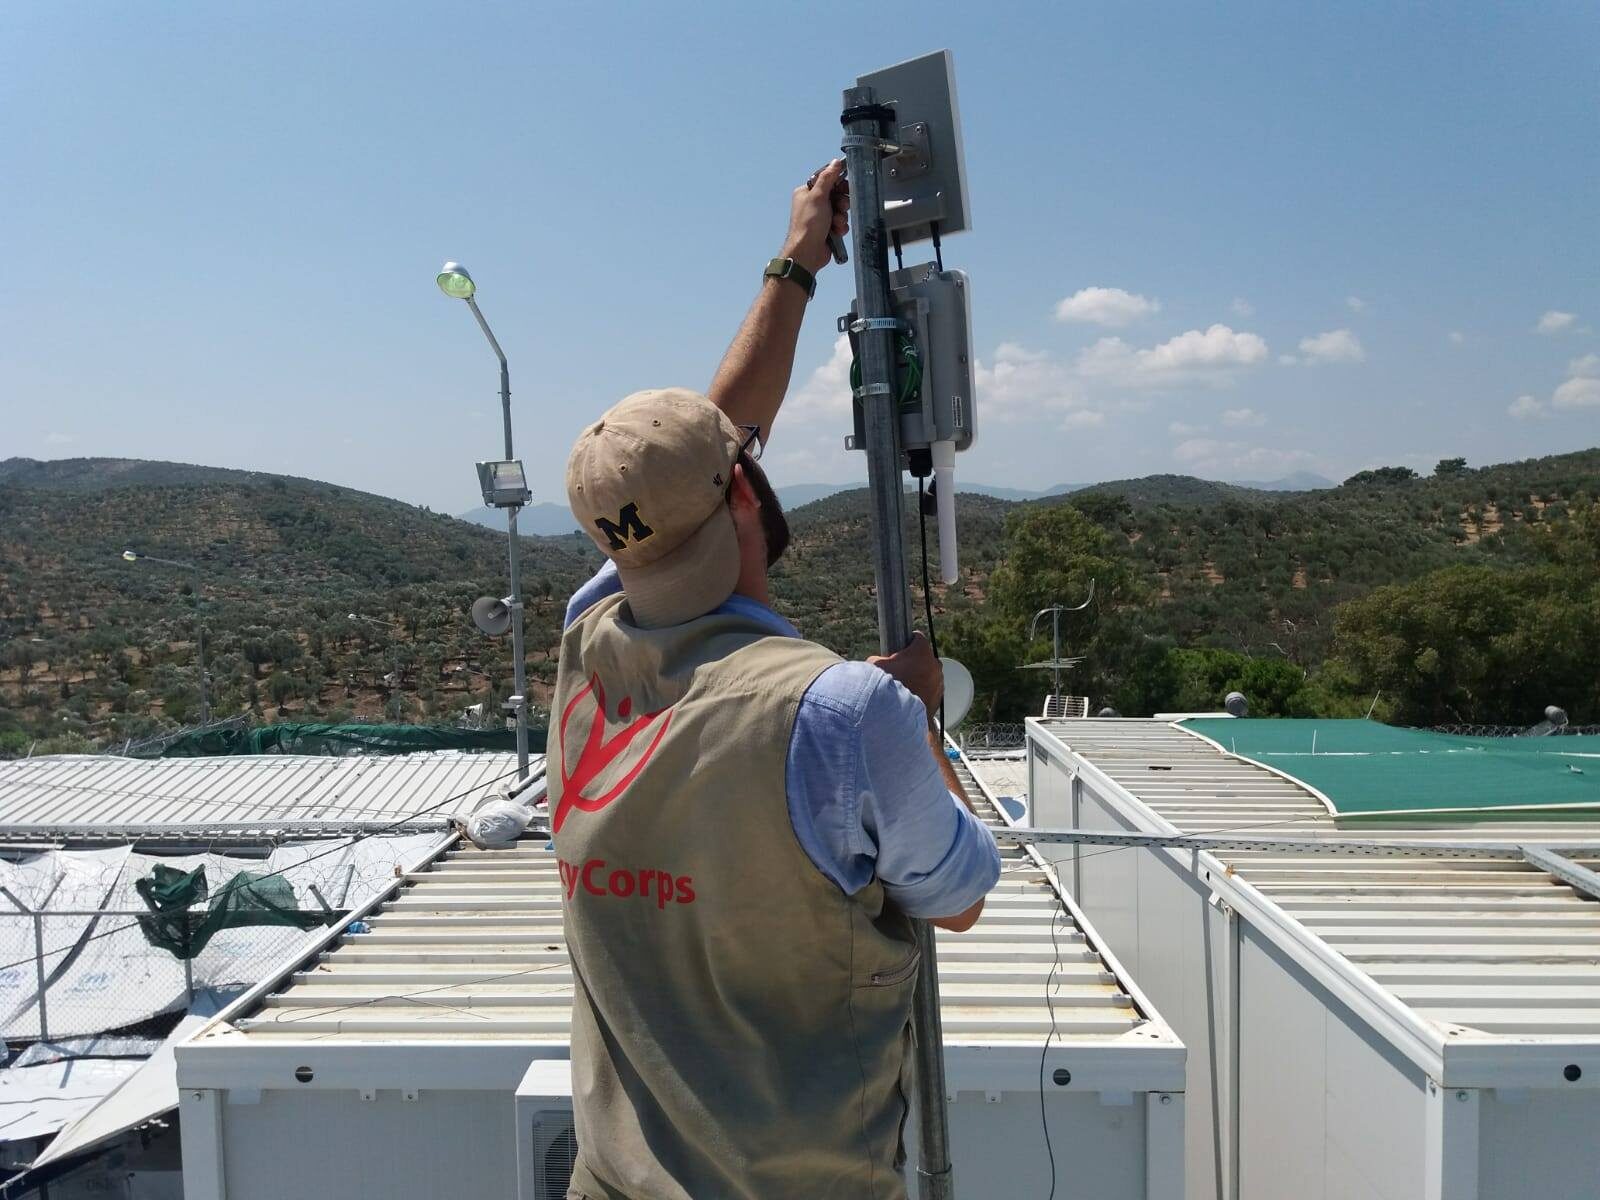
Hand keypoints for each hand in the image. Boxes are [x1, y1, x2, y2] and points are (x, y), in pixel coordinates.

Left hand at [782, 158, 848, 275]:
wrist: (807, 252)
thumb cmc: (809, 224)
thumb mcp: (818, 196)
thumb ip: (827, 178)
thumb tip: (836, 162)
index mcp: (806, 193)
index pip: (826, 180)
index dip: (838, 183)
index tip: (845, 187)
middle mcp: (812, 204)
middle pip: (836, 195)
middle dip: (841, 203)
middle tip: (841, 207)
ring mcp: (820, 218)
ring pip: (840, 210)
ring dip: (841, 216)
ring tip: (836, 223)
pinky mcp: (827, 230)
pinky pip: (840, 223)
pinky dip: (840, 227)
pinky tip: (836, 232)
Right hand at [867, 632, 942, 720]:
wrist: (900, 717)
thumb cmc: (889, 688)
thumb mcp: (875, 666)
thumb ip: (878, 659)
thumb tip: (877, 661)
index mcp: (922, 651)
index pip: (917, 637)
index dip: (907, 641)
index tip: (899, 648)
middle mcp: (934, 663)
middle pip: (924, 656)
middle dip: (913, 661)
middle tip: (899, 670)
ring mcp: (939, 681)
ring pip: (928, 673)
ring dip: (919, 676)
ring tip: (905, 685)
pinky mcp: (939, 696)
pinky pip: (931, 688)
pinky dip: (923, 690)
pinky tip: (910, 696)